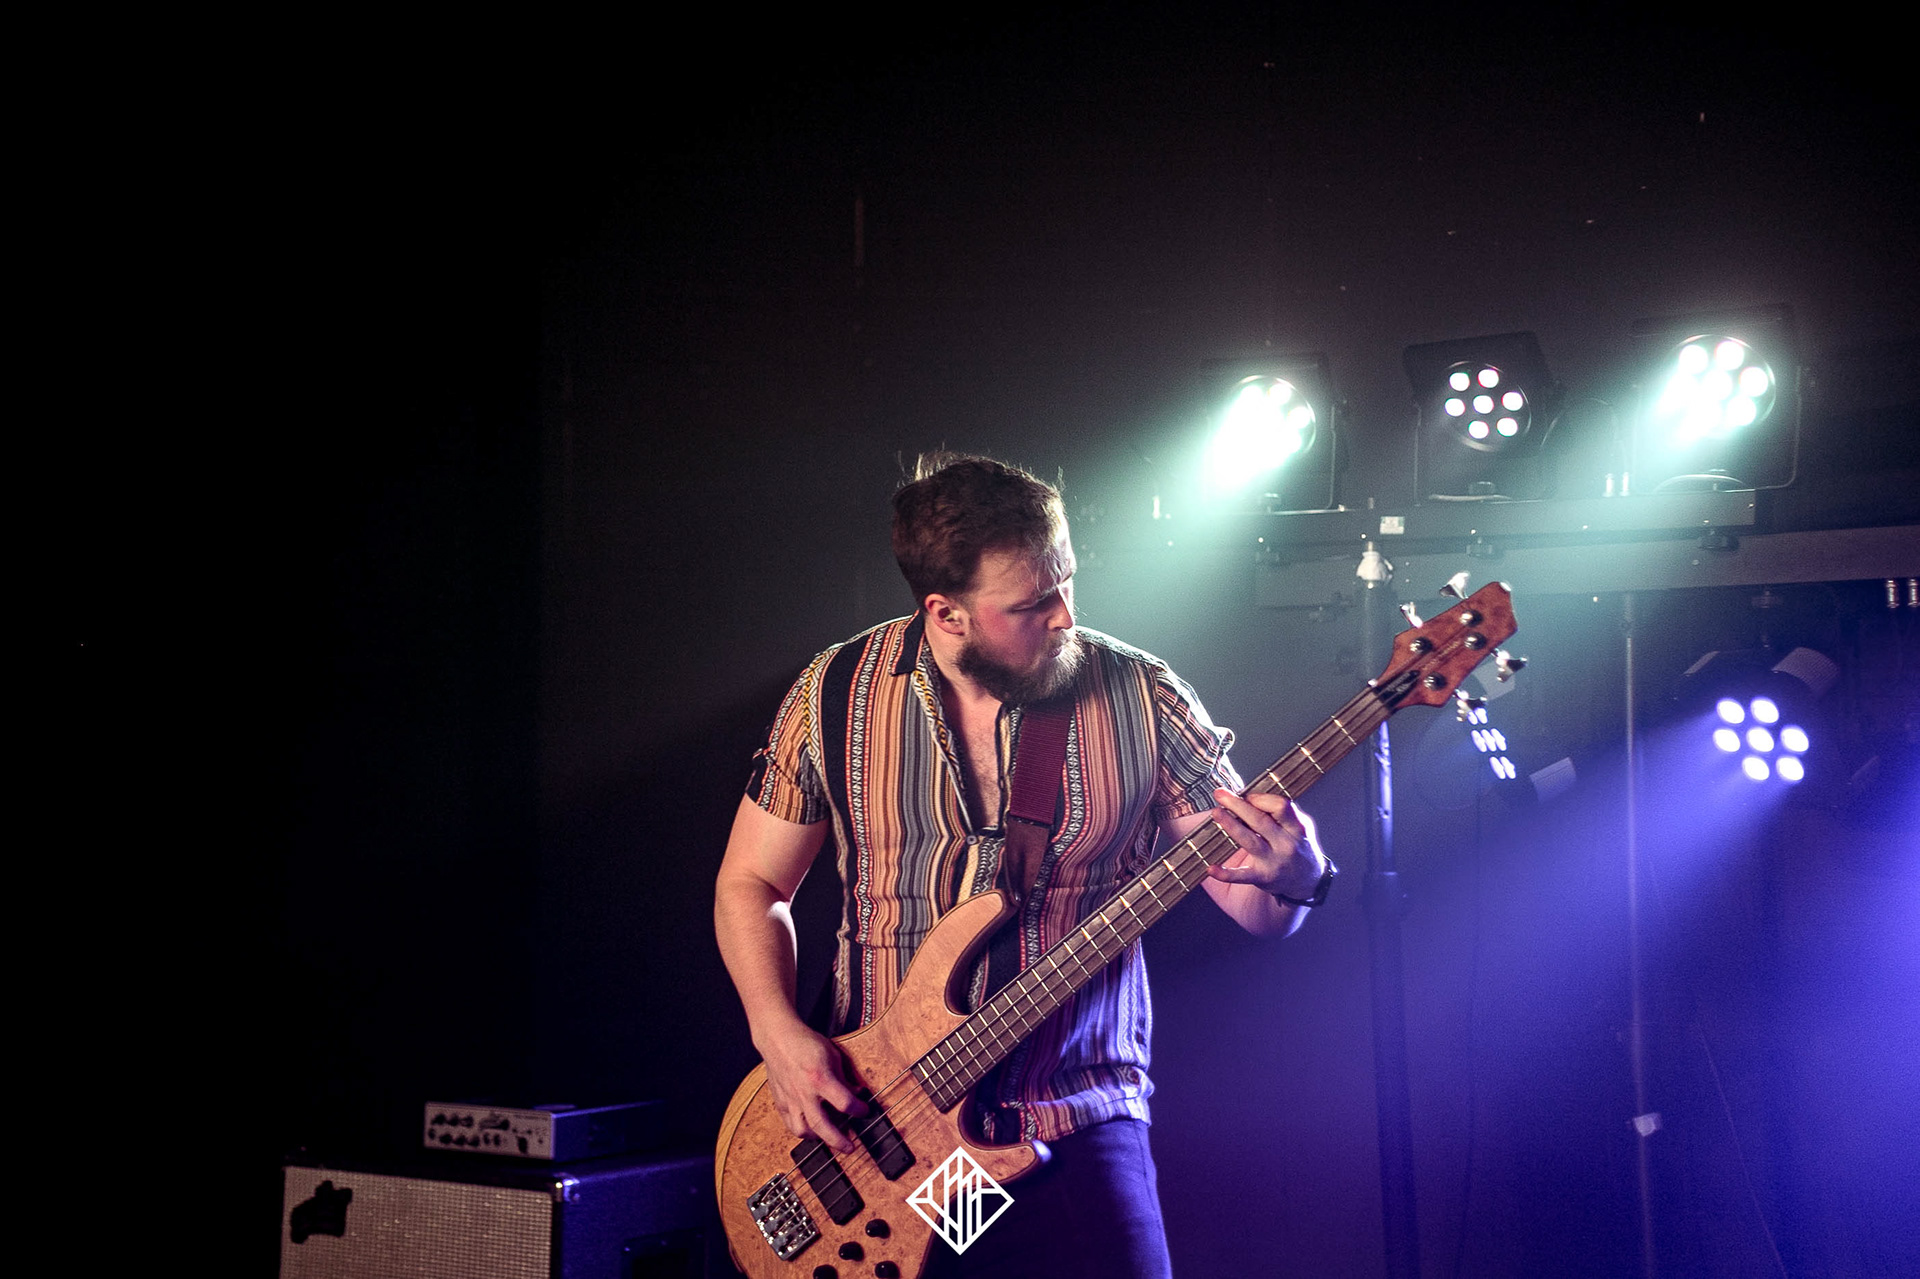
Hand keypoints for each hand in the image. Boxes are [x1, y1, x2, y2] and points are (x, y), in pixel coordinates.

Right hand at [755, 1020, 868, 1152]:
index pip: (844, 1102)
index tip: (864, 1111)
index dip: (859, 1110)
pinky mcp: (781, 1102)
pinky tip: (811, 1128)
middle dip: (839, 1141)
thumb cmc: (805, 1043)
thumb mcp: (832, 1055)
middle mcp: (804, 1092)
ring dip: (818, 1138)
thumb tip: (856, 1094)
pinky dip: (802, 1130)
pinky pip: (791, 1124)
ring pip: (803, 1131)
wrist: (778, 1038)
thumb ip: (844, 1078)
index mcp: (820, 1077)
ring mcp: (791, 1099)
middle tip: (850, 1147)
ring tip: (828, 1136)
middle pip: (823, 1126)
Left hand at [1206, 789, 1325, 902]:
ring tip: (1216, 813)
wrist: (1309, 882)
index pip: (1279, 806)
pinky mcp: (1263, 877)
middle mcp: (1286, 844)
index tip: (1246, 796)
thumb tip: (1249, 798)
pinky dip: (1226, 874)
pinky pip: (1242, 876)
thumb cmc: (1300, 848)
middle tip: (1220, 794)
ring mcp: (1274, 861)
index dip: (1260, 798)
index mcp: (1297, 827)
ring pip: (1249, 841)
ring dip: (1231, 826)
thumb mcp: (1299, 827)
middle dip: (1238, 805)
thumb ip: (1280, 813)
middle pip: (1260, 820)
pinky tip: (1211, 869)